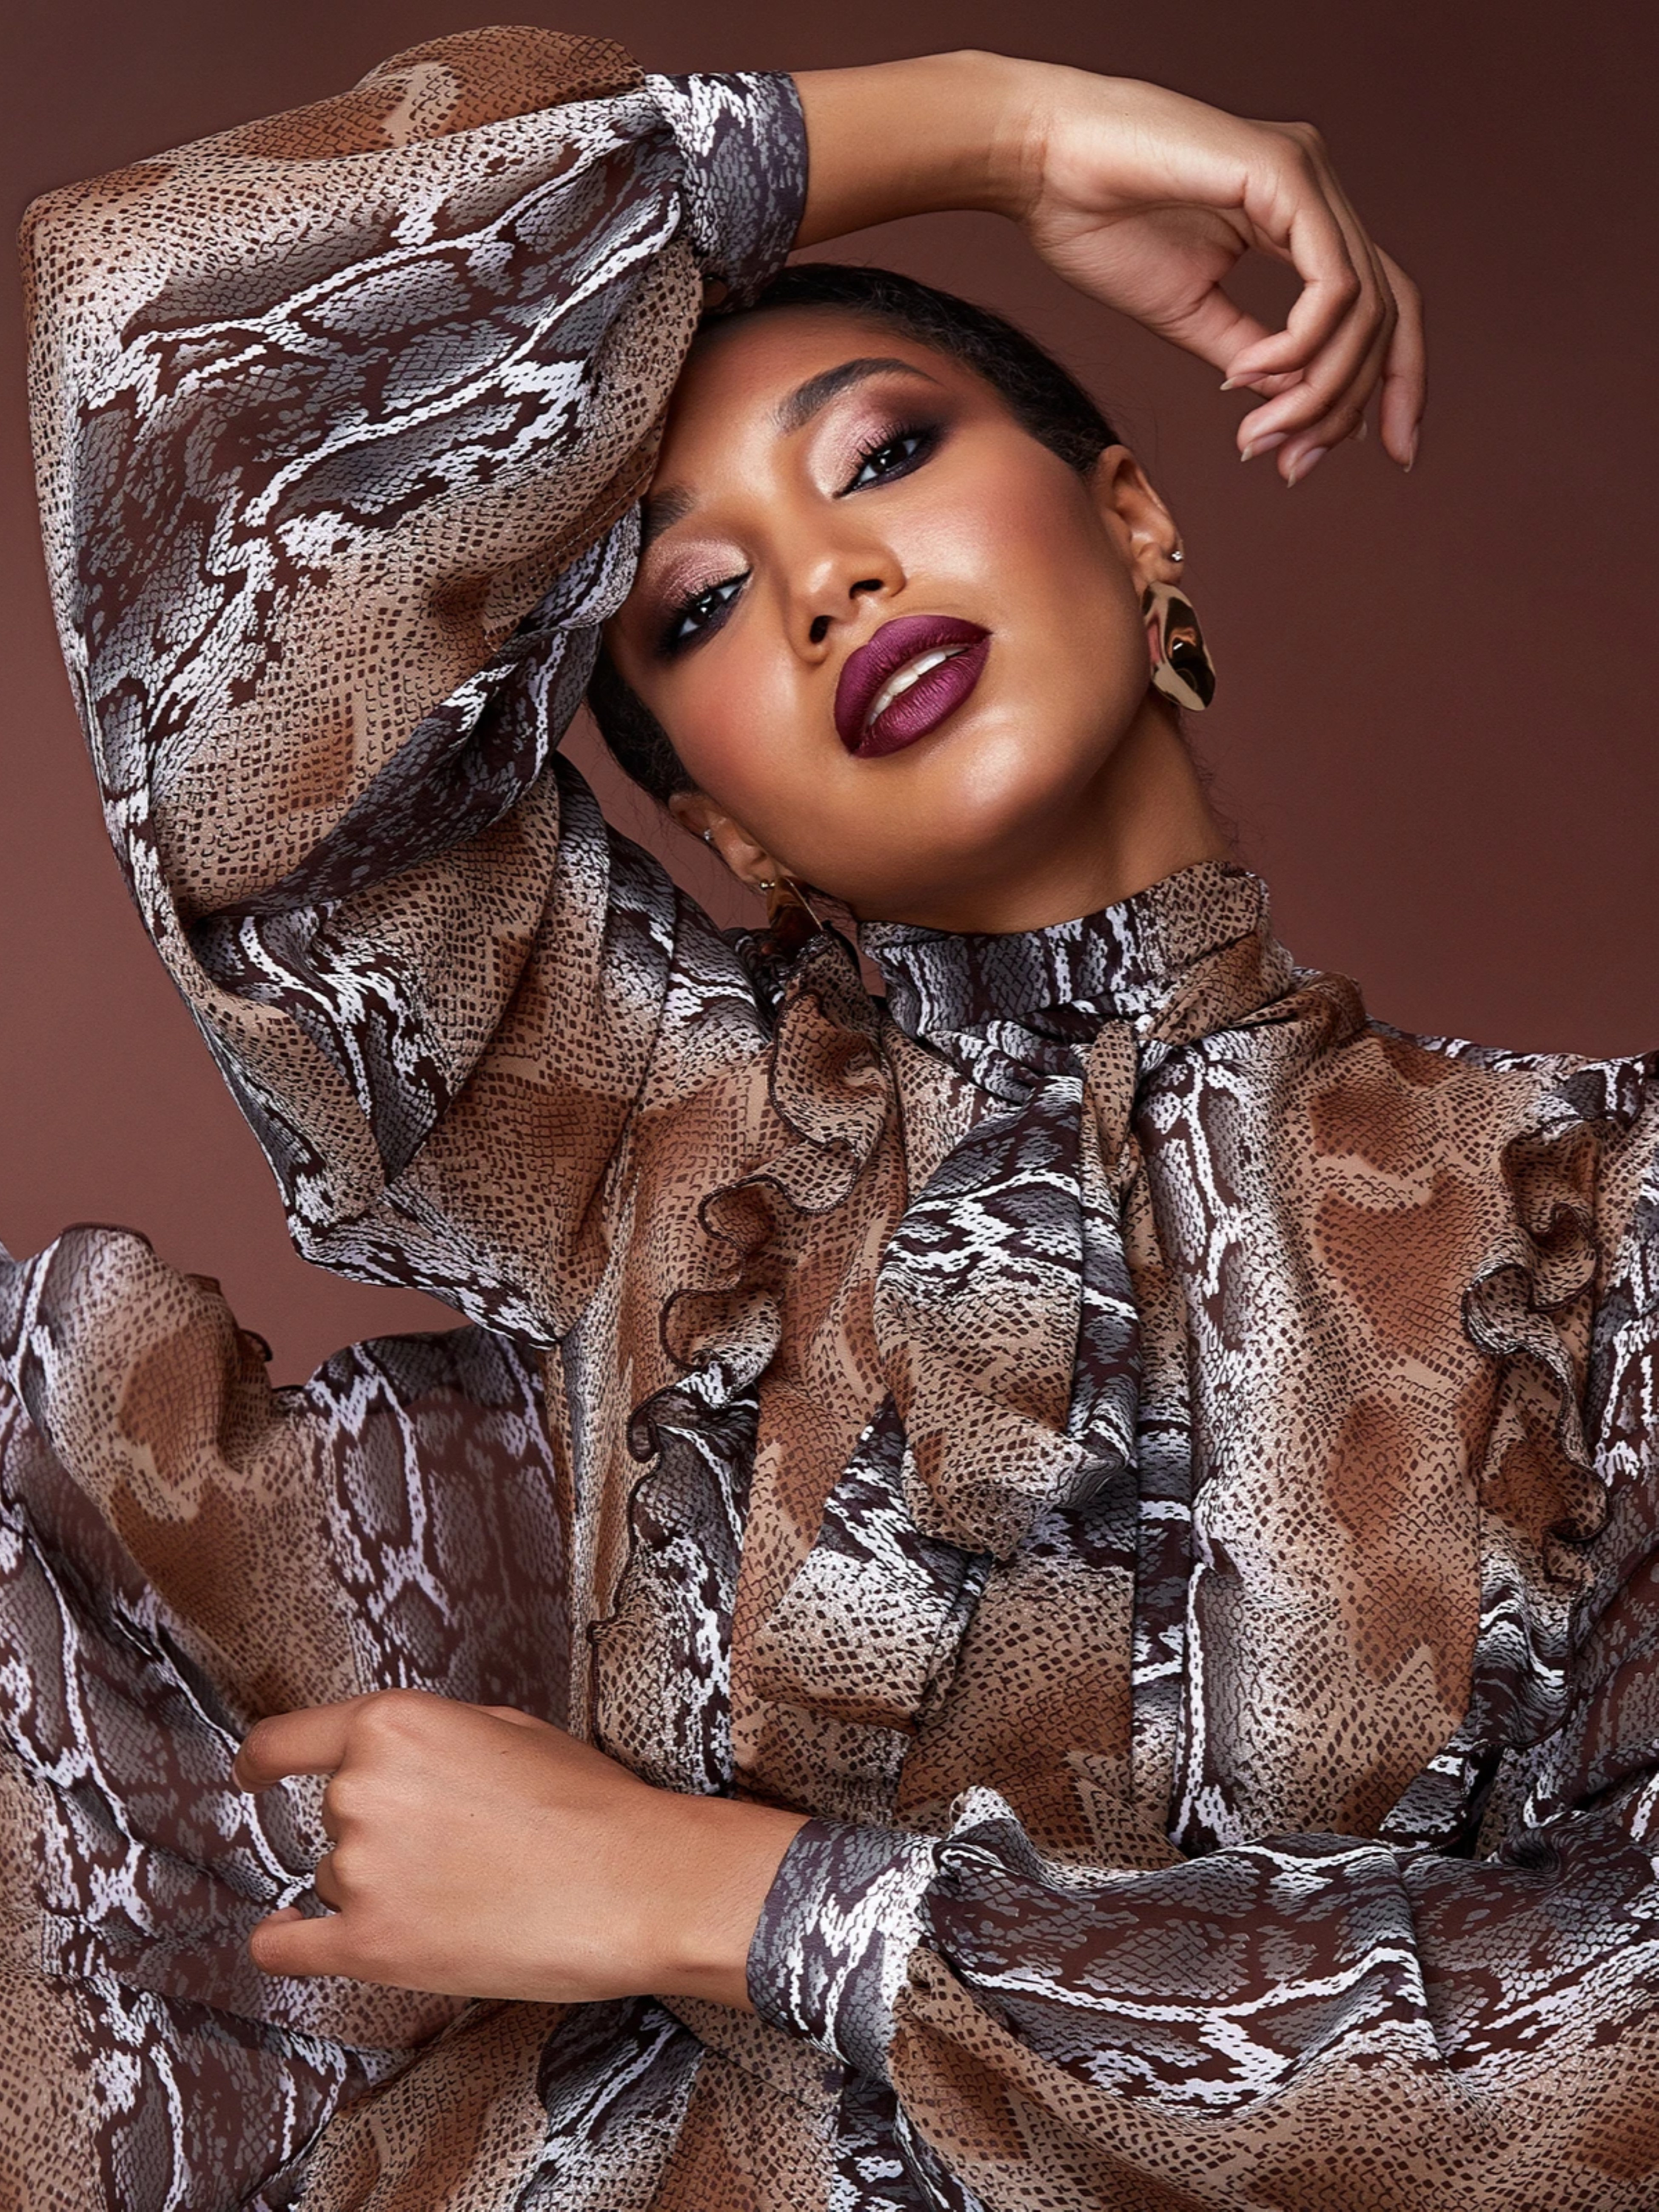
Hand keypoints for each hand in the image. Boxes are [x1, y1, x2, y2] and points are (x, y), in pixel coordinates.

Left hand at [233, 1689, 805, 2004]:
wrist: (637, 1883)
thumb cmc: (589, 1806)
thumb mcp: (508, 1730)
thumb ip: (432, 1740)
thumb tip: (403, 1760)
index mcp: (394, 1725)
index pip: (284, 1740)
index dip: (261, 1762)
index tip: (255, 1774)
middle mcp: (362, 1791)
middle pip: (333, 1815)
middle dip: (380, 1829)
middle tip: (452, 1847)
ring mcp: (360, 1871)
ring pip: (335, 1876)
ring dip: (379, 1885)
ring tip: (459, 1892)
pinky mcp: (369, 1947)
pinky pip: (288, 1947)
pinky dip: (285, 1943)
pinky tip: (290, 1938)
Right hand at [1006, 64, 1421, 480]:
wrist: (1042, 165)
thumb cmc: (1098, 225)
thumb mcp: (1189, 313)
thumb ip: (1249, 353)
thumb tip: (1295, 400)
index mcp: (1297, 218)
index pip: (1378, 305)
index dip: (1394, 382)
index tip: (1388, 453)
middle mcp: (1316, 192)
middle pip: (1387, 313)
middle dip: (1355, 404)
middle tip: (1297, 466)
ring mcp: (1308, 175)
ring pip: (1366, 305)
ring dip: (1320, 390)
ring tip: (1261, 434)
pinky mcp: (1287, 171)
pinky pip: (1331, 282)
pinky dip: (1300, 345)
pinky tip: (1248, 374)